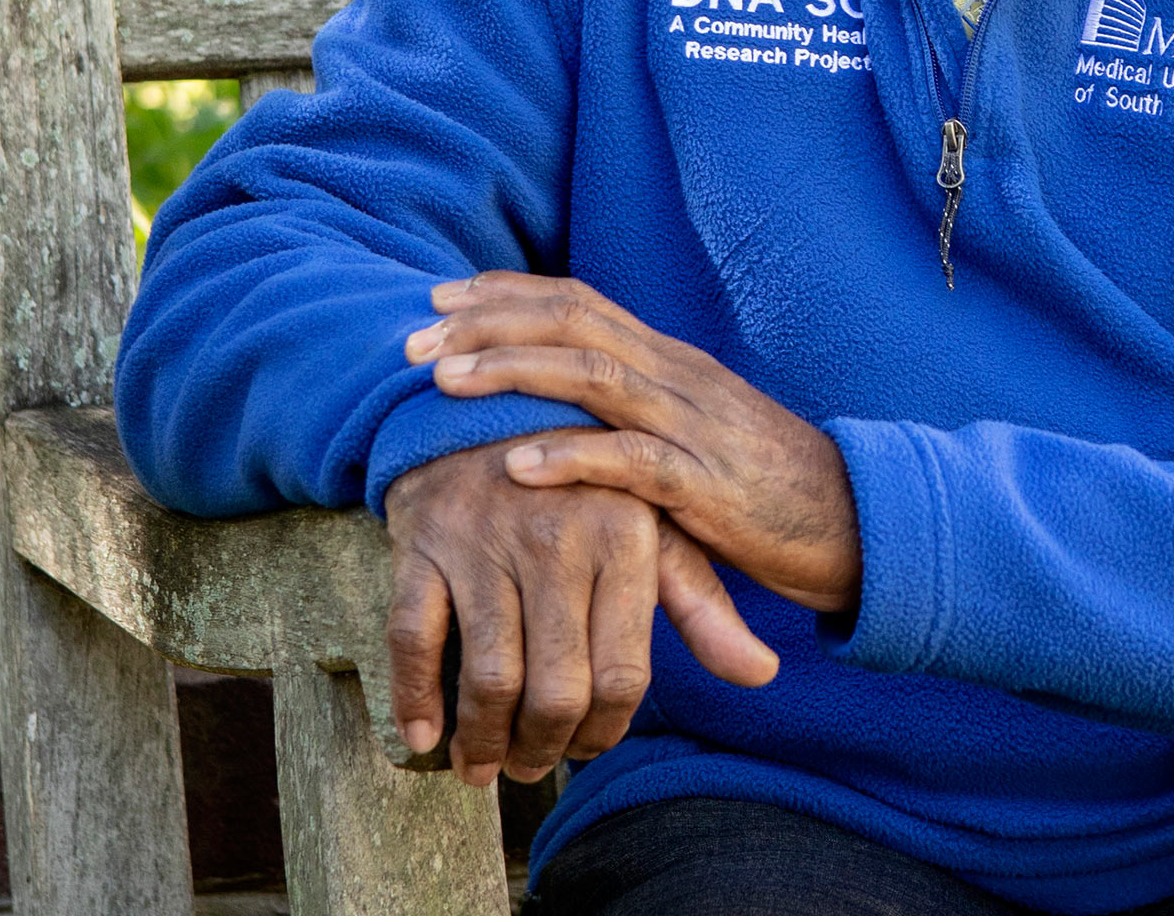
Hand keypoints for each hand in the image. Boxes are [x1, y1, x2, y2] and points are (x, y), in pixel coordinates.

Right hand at [383, 437, 777, 785]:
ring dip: (482, 740)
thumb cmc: (585, 487)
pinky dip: (414, 697)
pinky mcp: (425, 547)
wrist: (491, 408)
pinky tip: (424, 736)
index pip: (622, 674)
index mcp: (623, 540)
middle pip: (555, 689)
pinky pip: (414, 639)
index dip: (605, 730)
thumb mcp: (655, 528)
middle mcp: (556, 544)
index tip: (588, 746)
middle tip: (530, 766)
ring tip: (481, 765)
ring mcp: (486, 546)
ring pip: (489, 677)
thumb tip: (760, 673)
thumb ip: (701, 604)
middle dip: (542, 748)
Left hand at [406, 272, 863, 614]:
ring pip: (593, 375)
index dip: (505, 295)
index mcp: (672, 362)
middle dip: (486, 325)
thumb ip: (641, 409)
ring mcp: (695, 426)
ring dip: (511, 373)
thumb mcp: (697, 431)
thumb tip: (573, 395)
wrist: (859, 522)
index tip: (439, 299)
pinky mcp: (709, 487)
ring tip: (443, 382)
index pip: (579, 302)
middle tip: (412, 340)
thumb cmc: (768, 487)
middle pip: (573, 323)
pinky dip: (570, 458)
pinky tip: (515, 467)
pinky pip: (632, 463)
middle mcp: (678, 377)